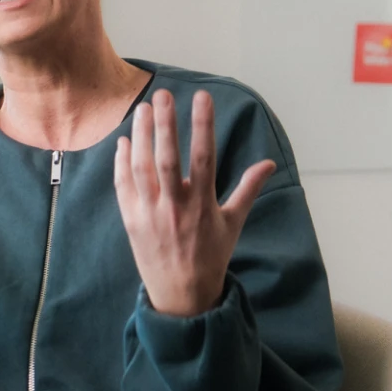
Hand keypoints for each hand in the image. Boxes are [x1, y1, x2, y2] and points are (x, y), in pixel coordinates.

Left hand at [112, 90, 276, 317]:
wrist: (181, 295)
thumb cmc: (210, 256)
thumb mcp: (233, 223)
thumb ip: (248, 189)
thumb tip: (269, 163)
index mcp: (203, 205)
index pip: (204, 157)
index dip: (203, 125)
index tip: (202, 98)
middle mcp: (174, 207)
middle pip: (166, 158)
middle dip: (165, 124)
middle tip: (163, 95)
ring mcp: (149, 214)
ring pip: (141, 168)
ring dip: (141, 136)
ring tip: (143, 109)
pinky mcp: (131, 220)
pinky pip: (123, 185)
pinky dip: (122, 162)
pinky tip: (125, 141)